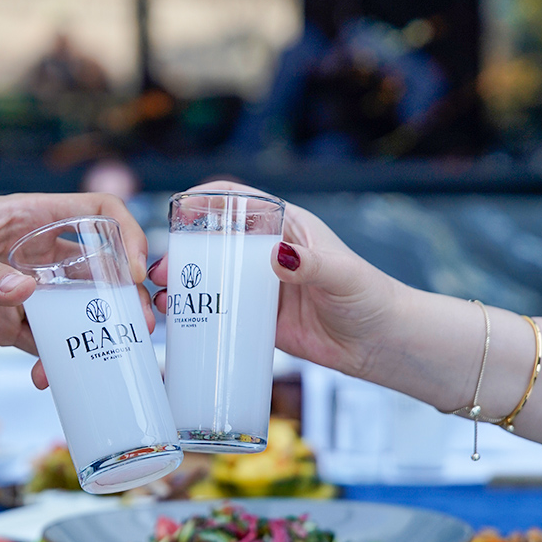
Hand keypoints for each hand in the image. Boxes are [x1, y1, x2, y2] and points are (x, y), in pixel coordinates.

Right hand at [149, 179, 402, 380]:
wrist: (380, 343)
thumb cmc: (369, 297)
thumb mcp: (341, 275)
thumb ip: (311, 264)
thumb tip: (277, 255)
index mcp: (285, 227)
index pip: (240, 200)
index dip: (207, 198)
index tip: (178, 206)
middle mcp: (266, 252)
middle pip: (214, 239)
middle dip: (182, 248)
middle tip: (161, 267)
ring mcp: (259, 285)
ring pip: (210, 275)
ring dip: (182, 281)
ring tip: (163, 295)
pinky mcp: (257, 318)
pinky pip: (219, 310)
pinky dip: (195, 312)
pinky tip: (178, 319)